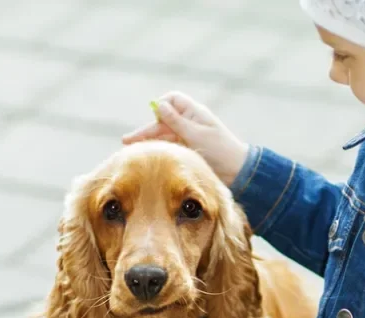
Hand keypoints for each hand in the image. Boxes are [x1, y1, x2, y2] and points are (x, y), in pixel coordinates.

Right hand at [122, 92, 248, 185]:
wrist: (237, 171)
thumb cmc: (220, 150)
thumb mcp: (196, 134)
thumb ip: (176, 121)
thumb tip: (159, 105)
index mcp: (194, 113)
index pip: (173, 100)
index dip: (162, 106)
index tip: (157, 117)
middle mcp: (189, 122)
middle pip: (163, 122)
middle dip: (146, 130)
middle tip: (127, 141)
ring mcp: (188, 137)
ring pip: (163, 136)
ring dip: (149, 142)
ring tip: (130, 151)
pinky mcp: (188, 150)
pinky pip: (169, 148)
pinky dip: (158, 151)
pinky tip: (147, 157)